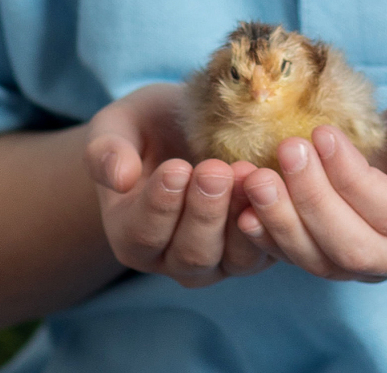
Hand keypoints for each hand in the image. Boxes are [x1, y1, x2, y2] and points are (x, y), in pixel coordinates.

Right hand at [84, 83, 273, 286]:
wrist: (193, 126)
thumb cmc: (150, 126)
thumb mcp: (120, 125)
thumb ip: (106, 149)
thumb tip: (118, 176)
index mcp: (132, 235)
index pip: (142, 234)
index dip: (159, 206)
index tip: (175, 170)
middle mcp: (175, 259)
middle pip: (192, 253)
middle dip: (205, 212)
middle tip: (216, 170)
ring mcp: (223, 260)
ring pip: (235, 258)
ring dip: (243, 217)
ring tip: (248, 174)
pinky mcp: (261, 248)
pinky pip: (273, 248)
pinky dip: (277, 222)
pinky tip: (280, 186)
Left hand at [237, 72, 386, 281]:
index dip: (353, 179)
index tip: (321, 134)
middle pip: (357, 247)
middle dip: (313, 201)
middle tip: (284, 151)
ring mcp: (384, 264)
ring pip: (328, 263)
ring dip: (286, 223)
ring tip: (256, 180)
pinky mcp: (350, 258)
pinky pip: (310, 260)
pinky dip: (276, 240)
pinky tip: (247, 212)